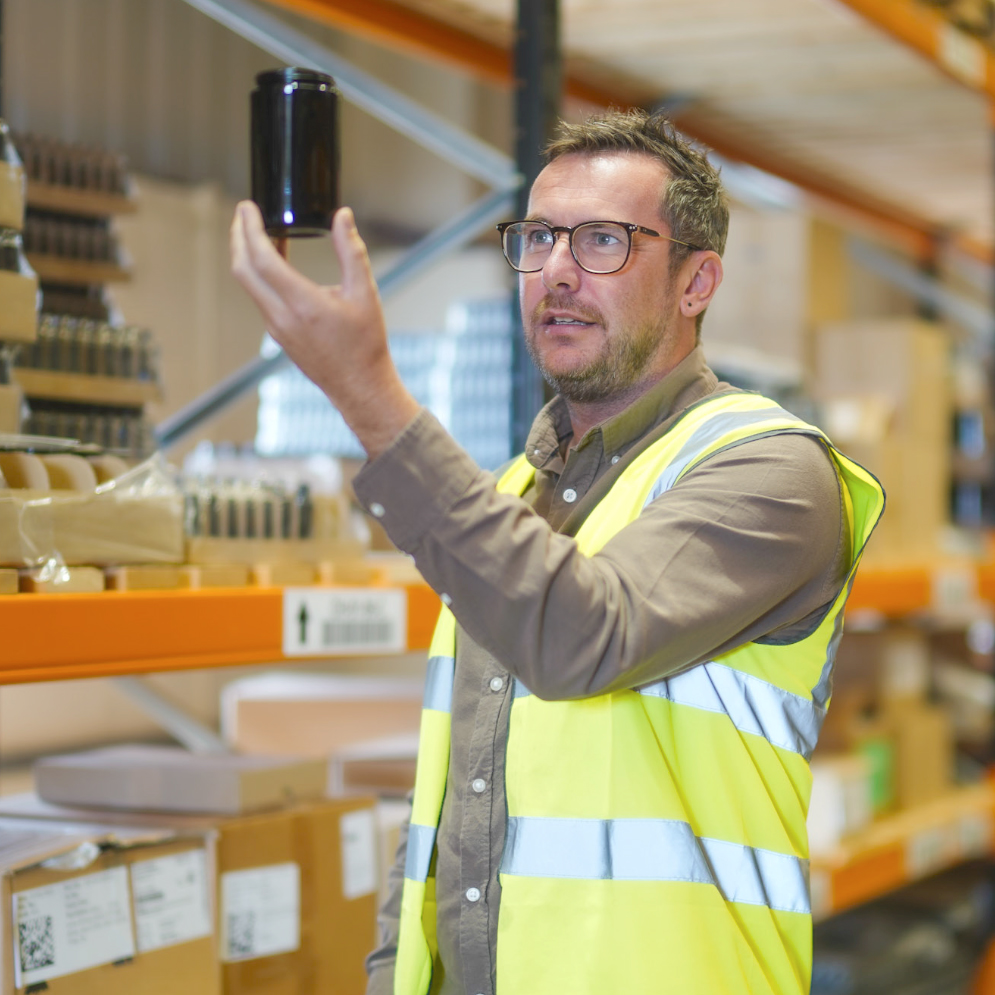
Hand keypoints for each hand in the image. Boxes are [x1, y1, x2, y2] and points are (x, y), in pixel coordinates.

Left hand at [230, 200, 419, 457]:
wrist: (360, 386)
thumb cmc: (365, 344)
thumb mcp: (365, 293)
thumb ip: (352, 251)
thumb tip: (342, 217)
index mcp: (302, 304)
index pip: (262, 258)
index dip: (250, 229)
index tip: (247, 208)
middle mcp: (281, 317)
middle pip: (243, 269)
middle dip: (238, 237)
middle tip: (244, 214)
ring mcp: (276, 328)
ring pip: (249, 285)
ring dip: (248, 256)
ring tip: (260, 233)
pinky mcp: (278, 335)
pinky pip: (260, 298)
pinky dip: (259, 275)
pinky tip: (274, 264)